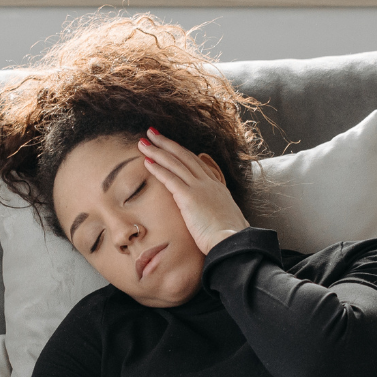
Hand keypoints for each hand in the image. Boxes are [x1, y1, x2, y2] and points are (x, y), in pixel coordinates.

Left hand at [137, 129, 250, 253]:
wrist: (234, 243)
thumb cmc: (230, 239)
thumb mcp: (226, 220)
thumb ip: (218, 214)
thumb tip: (214, 220)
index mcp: (217, 188)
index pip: (197, 164)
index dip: (182, 153)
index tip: (171, 145)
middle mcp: (208, 183)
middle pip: (185, 157)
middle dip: (167, 143)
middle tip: (152, 133)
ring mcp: (199, 188)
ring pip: (175, 163)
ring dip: (157, 151)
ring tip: (143, 142)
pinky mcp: (189, 197)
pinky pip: (170, 179)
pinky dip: (157, 168)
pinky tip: (146, 161)